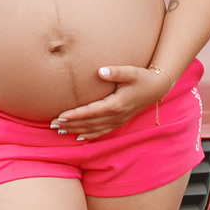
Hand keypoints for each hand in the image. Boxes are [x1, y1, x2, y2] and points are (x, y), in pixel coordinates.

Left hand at [49, 65, 172, 141]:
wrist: (157, 88)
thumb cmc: (142, 77)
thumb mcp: (131, 72)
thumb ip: (116, 72)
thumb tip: (100, 71)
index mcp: (116, 105)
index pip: (90, 112)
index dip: (74, 115)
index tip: (60, 116)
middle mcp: (116, 116)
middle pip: (88, 123)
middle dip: (70, 124)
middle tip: (52, 125)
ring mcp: (118, 121)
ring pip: (93, 129)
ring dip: (76, 131)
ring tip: (60, 131)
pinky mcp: (120, 122)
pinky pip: (102, 132)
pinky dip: (90, 136)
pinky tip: (79, 138)